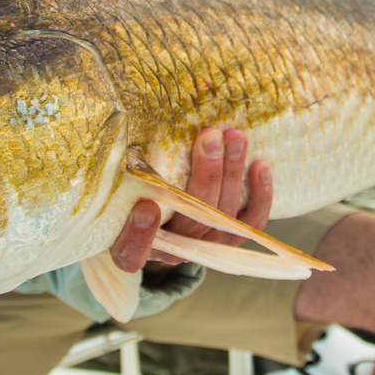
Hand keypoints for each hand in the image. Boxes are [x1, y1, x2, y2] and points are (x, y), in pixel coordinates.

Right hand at [109, 127, 273, 272]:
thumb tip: (127, 122)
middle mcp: (169, 252)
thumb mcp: (114, 191)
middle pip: (191, 223)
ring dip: (232, 174)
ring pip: (223, 218)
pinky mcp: (228, 240)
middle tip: (210, 138)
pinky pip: (250, 224)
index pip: (132, 252)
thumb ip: (120, 174)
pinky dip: (260, 196)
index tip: (146, 206)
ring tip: (235, 137)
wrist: (153, 225)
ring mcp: (202, 247)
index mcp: (129, 248)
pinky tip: (260, 165)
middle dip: (205, 177)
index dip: (139, 234)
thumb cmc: (126, 199)